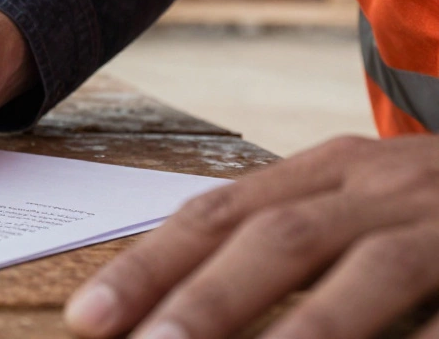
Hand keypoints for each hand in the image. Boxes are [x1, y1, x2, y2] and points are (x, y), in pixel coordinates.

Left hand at [64, 135, 438, 338]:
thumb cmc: (431, 206)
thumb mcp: (354, 201)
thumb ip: (281, 235)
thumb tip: (167, 304)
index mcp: (327, 170)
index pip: (217, 214)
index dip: (150, 266)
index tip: (88, 320)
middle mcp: (380, 186)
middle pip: (279, 239)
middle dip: (209, 302)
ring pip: (368, 273)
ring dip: (303, 330)